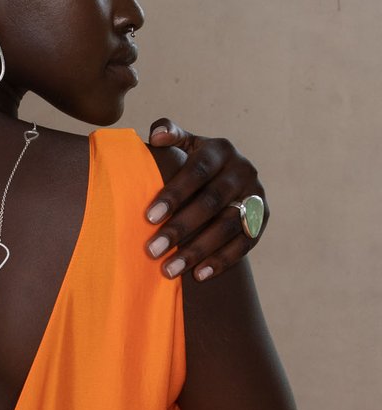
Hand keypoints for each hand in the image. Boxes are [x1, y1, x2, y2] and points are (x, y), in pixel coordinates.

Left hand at [144, 118, 267, 281]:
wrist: (225, 176)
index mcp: (219, 150)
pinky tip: (198, 276)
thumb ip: (169, 133)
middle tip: (152, 251)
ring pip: (228, 226)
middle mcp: (243, 170)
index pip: (196, 172)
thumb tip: (157, 135)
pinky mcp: (262, 218)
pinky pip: (245, 243)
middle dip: (180, 228)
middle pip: (211, 202)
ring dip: (198, 250)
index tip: (148, 218)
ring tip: (169, 270)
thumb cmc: (190, 161)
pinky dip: (222, 261)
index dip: (173, 194)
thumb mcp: (183, 143)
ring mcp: (255, 195)